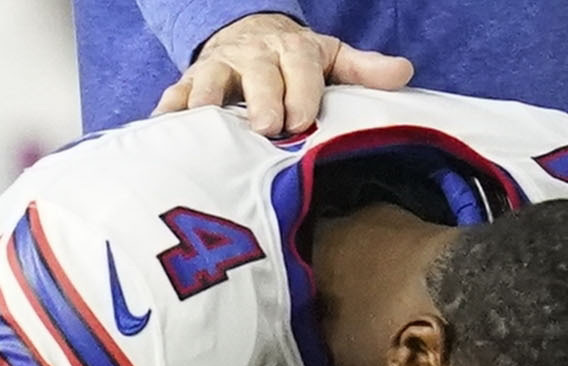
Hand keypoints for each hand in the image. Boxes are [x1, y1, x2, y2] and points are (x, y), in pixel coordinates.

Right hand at [156, 12, 412, 136]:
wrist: (246, 34)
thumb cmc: (291, 61)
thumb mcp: (329, 57)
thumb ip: (363, 69)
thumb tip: (404, 73)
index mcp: (291, 50)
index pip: (300, 68)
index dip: (302, 93)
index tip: (302, 120)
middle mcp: (253, 56)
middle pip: (258, 75)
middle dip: (262, 99)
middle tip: (266, 127)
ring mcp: (217, 69)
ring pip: (210, 82)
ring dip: (208, 104)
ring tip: (206, 128)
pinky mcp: (187, 84)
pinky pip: (174, 96)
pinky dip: (167, 112)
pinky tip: (163, 130)